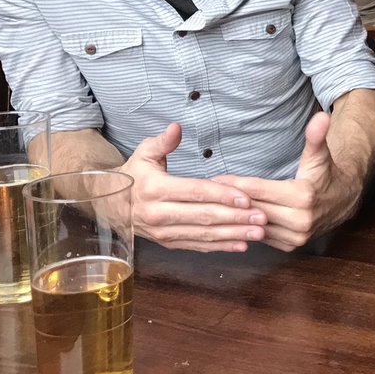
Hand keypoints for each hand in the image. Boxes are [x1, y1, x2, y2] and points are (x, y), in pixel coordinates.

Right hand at [123, 123, 267, 251]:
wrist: (112, 205)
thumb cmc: (135, 175)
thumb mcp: (144, 154)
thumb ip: (163, 142)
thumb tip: (177, 127)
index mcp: (155, 189)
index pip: (195, 192)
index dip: (222, 195)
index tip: (246, 198)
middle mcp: (158, 214)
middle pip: (204, 216)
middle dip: (236, 217)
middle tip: (262, 217)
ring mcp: (163, 232)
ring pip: (203, 235)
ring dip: (234, 234)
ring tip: (258, 232)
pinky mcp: (168, 243)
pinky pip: (198, 246)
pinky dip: (221, 246)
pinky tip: (241, 244)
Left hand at [213, 111, 360, 251]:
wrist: (344, 201)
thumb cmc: (325, 174)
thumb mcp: (319, 155)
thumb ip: (316, 136)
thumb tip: (321, 115)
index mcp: (303, 197)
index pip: (260, 190)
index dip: (237, 184)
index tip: (215, 179)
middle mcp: (300, 221)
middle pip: (255, 209)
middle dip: (231, 200)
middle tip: (206, 192)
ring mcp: (296, 237)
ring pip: (256, 226)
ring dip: (236, 217)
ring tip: (214, 207)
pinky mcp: (291, 246)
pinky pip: (262, 237)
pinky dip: (248, 228)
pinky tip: (233, 219)